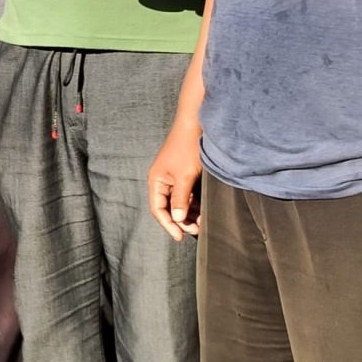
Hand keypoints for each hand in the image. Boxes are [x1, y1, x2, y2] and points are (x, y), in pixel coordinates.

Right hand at [147, 124, 202, 241]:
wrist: (196, 125)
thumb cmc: (187, 148)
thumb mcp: (184, 176)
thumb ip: (180, 199)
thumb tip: (176, 219)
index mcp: (156, 181)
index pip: (158, 209)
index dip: (168, 225)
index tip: (180, 237)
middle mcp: (163, 181)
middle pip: (169, 208)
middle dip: (181, 221)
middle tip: (197, 230)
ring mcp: (175, 178)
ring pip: (180, 203)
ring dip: (190, 214)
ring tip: (203, 222)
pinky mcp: (185, 175)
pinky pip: (188, 195)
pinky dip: (195, 204)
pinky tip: (204, 211)